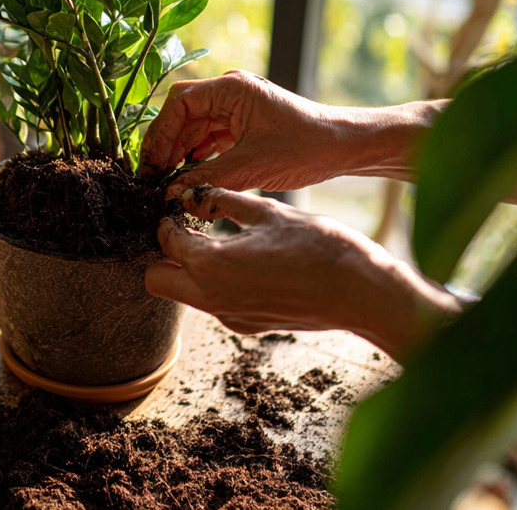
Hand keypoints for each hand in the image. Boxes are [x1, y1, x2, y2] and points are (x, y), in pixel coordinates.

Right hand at [139, 70, 445, 197]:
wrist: (345, 148)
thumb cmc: (306, 147)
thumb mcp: (250, 167)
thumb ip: (206, 178)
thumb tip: (170, 194)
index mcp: (231, 88)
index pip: (178, 103)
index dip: (159, 134)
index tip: (151, 165)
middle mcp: (229, 93)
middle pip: (182, 116)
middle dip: (166, 148)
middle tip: (153, 181)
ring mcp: (236, 109)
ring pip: (193, 130)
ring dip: (180, 156)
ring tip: (168, 185)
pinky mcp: (242, 126)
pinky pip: (209, 140)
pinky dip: (197, 159)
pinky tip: (188, 181)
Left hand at [144, 187, 460, 358]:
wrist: (360, 292)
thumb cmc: (319, 246)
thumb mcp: (268, 211)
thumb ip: (224, 200)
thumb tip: (195, 191)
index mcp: (212, 264)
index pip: (165, 240)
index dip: (168, 218)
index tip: (180, 205)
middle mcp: (212, 298)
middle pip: (156, 279)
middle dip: (163, 253)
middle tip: (187, 228)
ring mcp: (229, 316)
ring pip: (184, 294)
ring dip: (189, 269)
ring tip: (217, 240)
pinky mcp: (247, 325)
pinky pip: (213, 303)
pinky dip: (215, 283)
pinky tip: (245, 262)